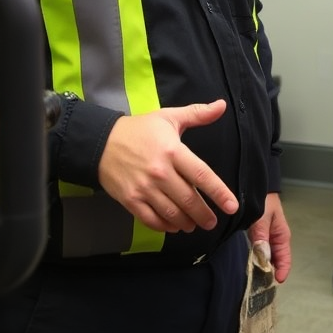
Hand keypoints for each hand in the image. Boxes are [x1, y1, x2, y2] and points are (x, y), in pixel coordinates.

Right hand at [98, 101, 239, 232]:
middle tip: (212, 222)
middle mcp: (160, 172)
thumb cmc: (140, 130)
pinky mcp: (130, 200)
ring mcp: (144, 188)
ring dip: (186, 222)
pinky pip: (151, 219)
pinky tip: (174, 226)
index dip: (219, 192)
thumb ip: (197, 113)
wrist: (100, 142)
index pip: (201, 174)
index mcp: (173, 151)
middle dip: (204, 214)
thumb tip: (222, 105)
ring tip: (195, 225)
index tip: (232, 206)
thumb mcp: (169, 117)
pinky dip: (165, 226)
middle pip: (188, 199)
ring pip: (172, 212)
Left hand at [248, 193, 291, 282]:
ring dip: (263, 266)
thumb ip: (261, 237)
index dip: (282, 271)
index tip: (275, 282)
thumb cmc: (263, 199)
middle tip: (261, 285)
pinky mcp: (259, 236)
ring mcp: (267, 238)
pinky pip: (260, 251)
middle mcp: (276, 239)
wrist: (255, 186)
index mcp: (282, 235)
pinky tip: (251, 264)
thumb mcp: (262, 218)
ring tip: (255, 278)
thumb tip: (263, 258)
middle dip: (270, 273)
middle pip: (276, 261)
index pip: (285, 258)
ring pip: (267, 257)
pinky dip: (257, 259)